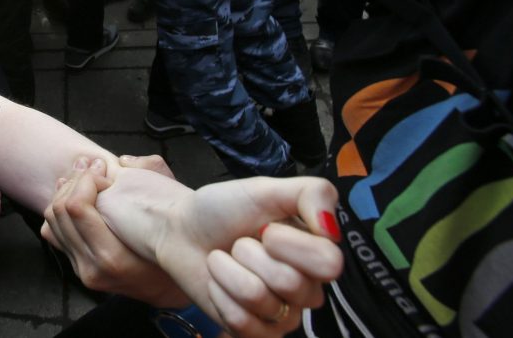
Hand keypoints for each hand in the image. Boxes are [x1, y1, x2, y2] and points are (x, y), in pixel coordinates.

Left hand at [43, 157, 188, 305]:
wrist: (169, 285)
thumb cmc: (173, 244)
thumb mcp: (170, 207)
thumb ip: (152, 176)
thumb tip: (121, 161)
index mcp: (112, 257)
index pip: (76, 207)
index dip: (87, 179)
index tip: (105, 171)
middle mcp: (91, 267)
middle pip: (60, 209)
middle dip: (76, 179)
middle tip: (94, 166)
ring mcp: (80, 268)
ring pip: (51, 219)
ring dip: (65, 190)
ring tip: (84, 174)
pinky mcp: (75, 265)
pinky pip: (51, 231)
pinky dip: (59, 209)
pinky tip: (74, 193)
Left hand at [99, 173, 343, 337]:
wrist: (180, 231)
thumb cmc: (223, 210)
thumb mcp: (266, 189)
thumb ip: (312, 194)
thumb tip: (333, 230)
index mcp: (316, 252)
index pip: (329, 263)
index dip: (288, 243)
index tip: (266, 229)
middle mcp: (306, 288)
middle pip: (291, 284)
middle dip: (250, 254)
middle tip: (240, 243)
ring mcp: (282, 315)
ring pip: (259, 300)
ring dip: (229, 271)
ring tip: (225, 259)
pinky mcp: (255, 333)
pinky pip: (241, 322)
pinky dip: (219, 294)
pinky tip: (218, 282)